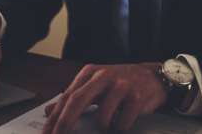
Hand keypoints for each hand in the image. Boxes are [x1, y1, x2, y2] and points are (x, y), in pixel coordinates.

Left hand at [42, 63, 167, 133]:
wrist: (154, 76)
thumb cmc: (120, 83)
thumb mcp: (95, 85)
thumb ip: (73, 96)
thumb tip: (48, 111)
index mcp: (89, 73)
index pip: (67, 96)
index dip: (55, 117)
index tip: (47, 133)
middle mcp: (103, 76)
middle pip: (77, 101)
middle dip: (65, 123)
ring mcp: (120, 85)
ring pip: (102, 116)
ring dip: (102, 127)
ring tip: (108, 125)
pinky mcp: (137, 96)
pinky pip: (122, 122)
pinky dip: (119, 127)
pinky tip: (123, 122)